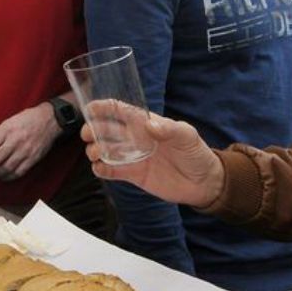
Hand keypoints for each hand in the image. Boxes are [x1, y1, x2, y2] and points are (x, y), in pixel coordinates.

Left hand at [0, 103, 57, 180]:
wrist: (49, 120)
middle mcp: (15, 141)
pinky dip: (9, 177)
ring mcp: (25, 151)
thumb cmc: (26, 119)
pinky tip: (4, 176)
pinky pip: (19, 172)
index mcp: (6, 130)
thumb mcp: (7, 122)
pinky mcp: (33, 158)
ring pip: (6, 168)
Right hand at [84, 109, 223, 208]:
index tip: (90, 108)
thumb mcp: (187, 136)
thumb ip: (170, 129)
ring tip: (94, 153)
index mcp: (146, 123)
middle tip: (87, 134)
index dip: (104, 108)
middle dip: (93, 129)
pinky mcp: (133, 175)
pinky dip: (101, 169)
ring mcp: (133, 157)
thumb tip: (149, 125)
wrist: (204, 183)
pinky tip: (99, 168)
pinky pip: (112, 171)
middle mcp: (136, 138)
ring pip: (106, 149)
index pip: (121, 111)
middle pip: (107, 130)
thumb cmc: (197, 153)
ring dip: (95, 149)